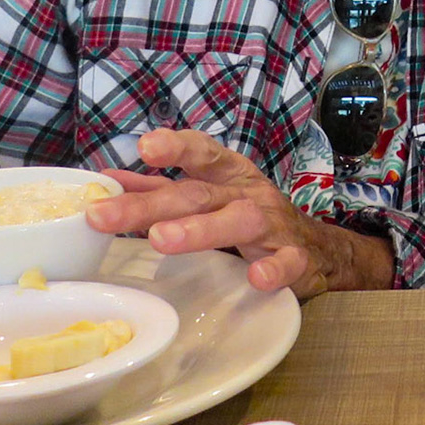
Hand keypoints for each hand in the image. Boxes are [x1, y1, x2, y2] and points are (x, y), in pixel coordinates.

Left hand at [86, 129, 392, 297]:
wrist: (318, 250)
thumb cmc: (249, 216)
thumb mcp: (208, 195)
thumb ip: (159, 189)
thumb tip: (106, 179)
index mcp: (227, 175)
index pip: (201, 153)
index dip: (175, 146)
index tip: (144, 146)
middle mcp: (247, 194)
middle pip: (199, 195)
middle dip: (152, 204)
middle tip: (106, 216)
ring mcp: (273, 226)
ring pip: (239, 221)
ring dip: (201, 230)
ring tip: (162, 240)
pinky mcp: (296, 259)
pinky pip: (287, 263)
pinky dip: (273, 270)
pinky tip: (256, 279)